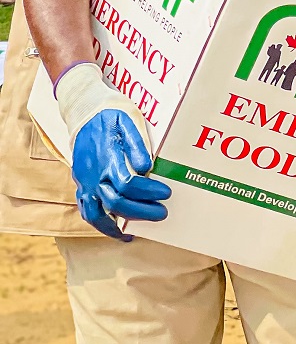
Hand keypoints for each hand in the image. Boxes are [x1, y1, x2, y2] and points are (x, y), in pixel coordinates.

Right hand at [72, 109, 168, 239]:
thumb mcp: (128, 120)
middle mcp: (93, 173)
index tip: (166, 193)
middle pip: (114, 202)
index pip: (127, 183)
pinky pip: (86, 209)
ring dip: (115, 226)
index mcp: (107, 157)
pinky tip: (114, 229)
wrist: (83, 111)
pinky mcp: (80, 183)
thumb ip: (137, 144)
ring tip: (132, 233)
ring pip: (94, 213)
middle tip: (162, 212)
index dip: (148, 192)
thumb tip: (147, 167)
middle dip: (141, 211)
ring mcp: (84, 180)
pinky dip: (99, 223)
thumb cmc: (110, 114)